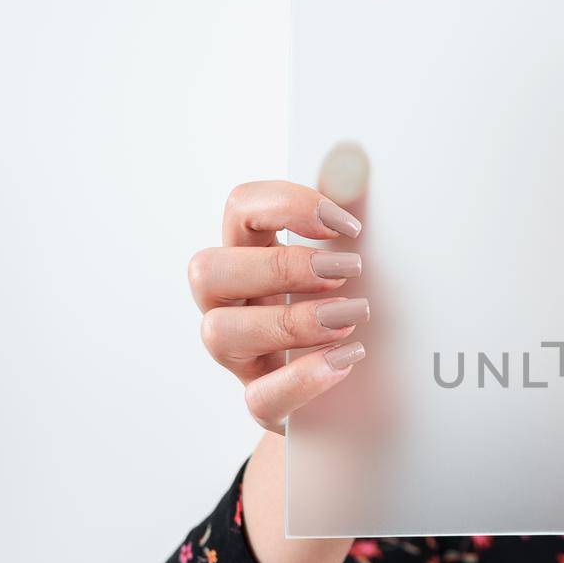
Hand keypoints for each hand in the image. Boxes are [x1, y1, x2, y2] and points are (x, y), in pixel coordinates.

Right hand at [188, 180, 368, 432]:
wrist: (354, 392)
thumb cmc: (342, 311)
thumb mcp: (347, 264)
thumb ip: (345, 218)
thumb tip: (354, 161)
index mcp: (251, 254)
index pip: (239, 208)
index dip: (287, 205)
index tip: (346, 224)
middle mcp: (231, 302)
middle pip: (209, 269)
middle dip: (282, 266)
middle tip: (348, 272)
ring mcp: (240, 355)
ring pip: (219, 333)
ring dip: (291, 320)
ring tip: (351, 318)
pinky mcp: (262, 402)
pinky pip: (258, 398)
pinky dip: (304, 378)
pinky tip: (347, 359)